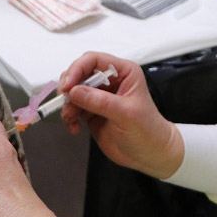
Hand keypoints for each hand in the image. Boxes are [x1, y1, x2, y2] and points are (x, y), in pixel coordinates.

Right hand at [60, 52, 183, 178]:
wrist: (150, 156)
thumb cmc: (149, 132)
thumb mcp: (127, 114)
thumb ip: (100, 101)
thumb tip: (74, 91)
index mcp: (123, 72)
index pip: (93, 60)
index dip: (77, 69)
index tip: (68, 86)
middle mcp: (108, 81)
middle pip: (78, 73)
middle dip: (69, 87)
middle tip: (66, 101)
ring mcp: (98, 96)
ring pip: (72, 91)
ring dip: (67, 105)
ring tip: (72, 120)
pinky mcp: (90, 110)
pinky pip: (71, 107)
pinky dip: (68, 117)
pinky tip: (75, 128)